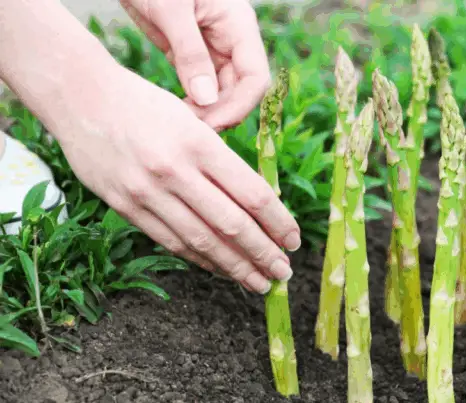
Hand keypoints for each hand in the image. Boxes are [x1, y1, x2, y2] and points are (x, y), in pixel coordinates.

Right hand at [56, 65, 298, 293]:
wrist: (81, 98)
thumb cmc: (146, 105)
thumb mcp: (193, 121)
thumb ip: (221, 162)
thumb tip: (258, 206)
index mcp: (200, 143)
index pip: (252, 194)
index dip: (279, 222)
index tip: (294, 239)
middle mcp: (175, 171)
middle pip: (232, 224)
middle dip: (263, 253)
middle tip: (284, 272)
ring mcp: (147, 192)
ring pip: (202, 241)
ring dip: (235, 267)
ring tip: (258, 282)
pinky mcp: (125, 207)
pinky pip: (171, 242)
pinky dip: (201, 259)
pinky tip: (221, 269)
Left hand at [119, 0, 270, 130]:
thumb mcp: (171, 11)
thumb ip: (190, 54)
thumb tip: (206, 99)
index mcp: (238, 25)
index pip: (256, 77)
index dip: (241, 106)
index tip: (213, 124)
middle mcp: (232, 40)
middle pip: (242, 89)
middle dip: (221, 113)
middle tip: (192, 130)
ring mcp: (213, 48)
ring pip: (223, 92)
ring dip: (208, 111)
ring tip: (181, 123)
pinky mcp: (191, 54)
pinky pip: (202, 86)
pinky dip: (194, 103)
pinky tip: (177, 111)